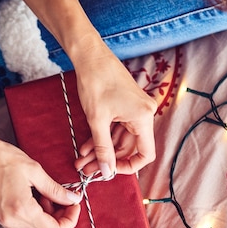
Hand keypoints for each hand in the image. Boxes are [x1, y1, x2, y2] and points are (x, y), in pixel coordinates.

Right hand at [0, 132, 81, 227]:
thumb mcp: (33, 169)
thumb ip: (55, 188)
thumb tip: (72, 199)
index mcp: (22, 209)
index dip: (70, 220)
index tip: (73, 204)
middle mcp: (12, 221)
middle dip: (57, 220)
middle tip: (57, 198)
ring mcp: (3, 221)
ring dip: (43, 222)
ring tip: (42, 198)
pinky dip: (30, 222)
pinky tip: (31, 201)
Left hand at [73, 44, 156, 175]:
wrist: (89, 55)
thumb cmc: (96, 82)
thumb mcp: (97, 120)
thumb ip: (102, 148)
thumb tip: (106, 172)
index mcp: (143, 118)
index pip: (145, 154)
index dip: (128, 167)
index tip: (108, 171)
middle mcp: (143, 114)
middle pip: (128, 147)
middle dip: (106, 160)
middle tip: (86, 170)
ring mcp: (134, 109)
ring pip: (119, 139)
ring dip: (100, 150)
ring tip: (81, 161)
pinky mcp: (124, 105)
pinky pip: (115, 128)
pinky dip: (101, 137)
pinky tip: (84, 147)